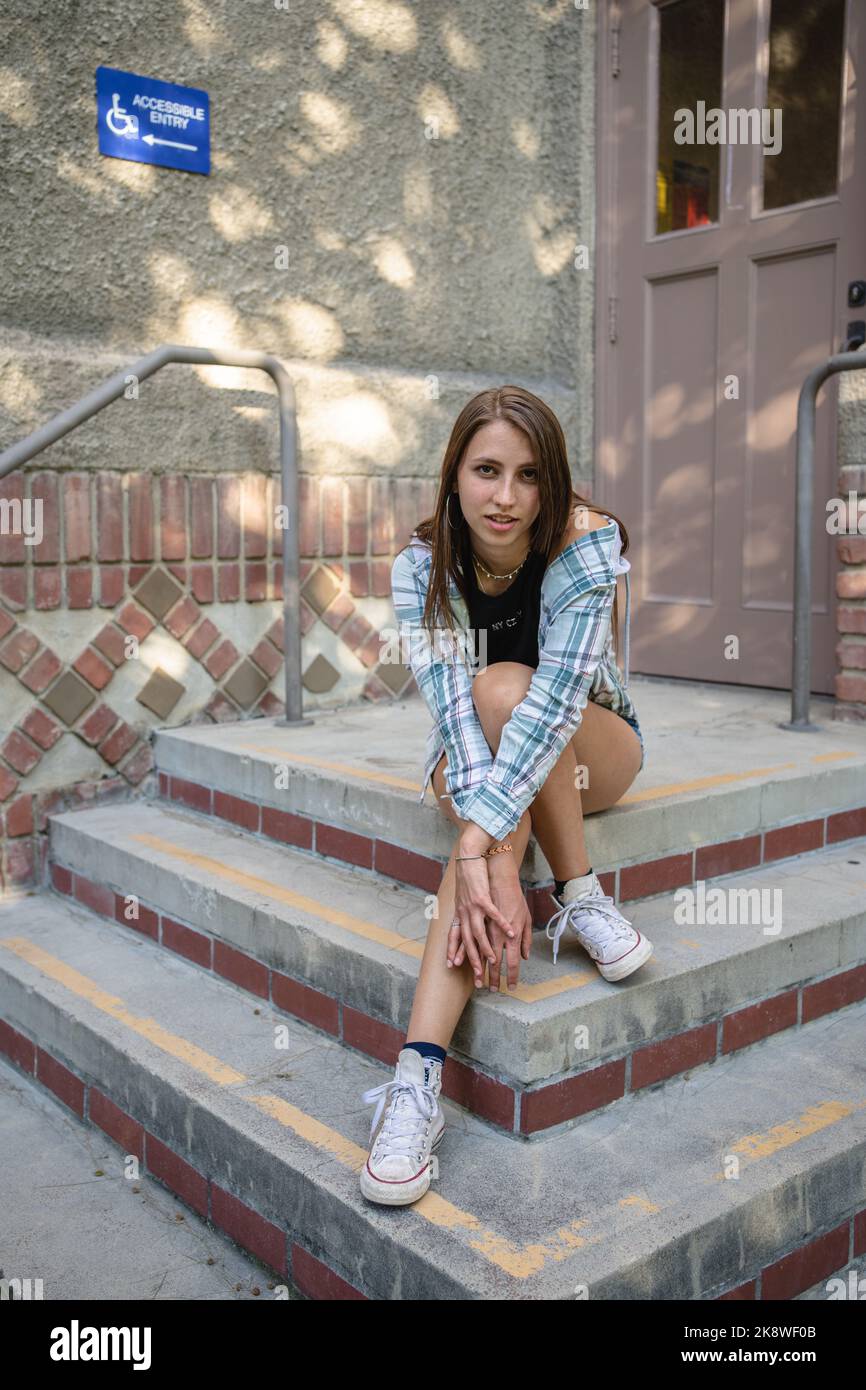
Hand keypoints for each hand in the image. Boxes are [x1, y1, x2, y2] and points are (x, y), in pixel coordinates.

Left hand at [447, 852, 513, 988]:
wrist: (470, 854)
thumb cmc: (469, 875)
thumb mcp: (464, 895)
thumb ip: (467, 910)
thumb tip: (468, 920)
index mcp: (460, 912)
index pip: (455, 936)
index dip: (455, 951)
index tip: (454, 966)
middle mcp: (464, 912)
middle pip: (467, 941)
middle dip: (472, 960)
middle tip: (478, 977)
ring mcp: (472, 905)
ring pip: (478, 932)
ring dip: (486, 948)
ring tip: (494, 961)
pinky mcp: (482, 897)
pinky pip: (492, 914)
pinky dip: (501, 925)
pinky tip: (510, 933)